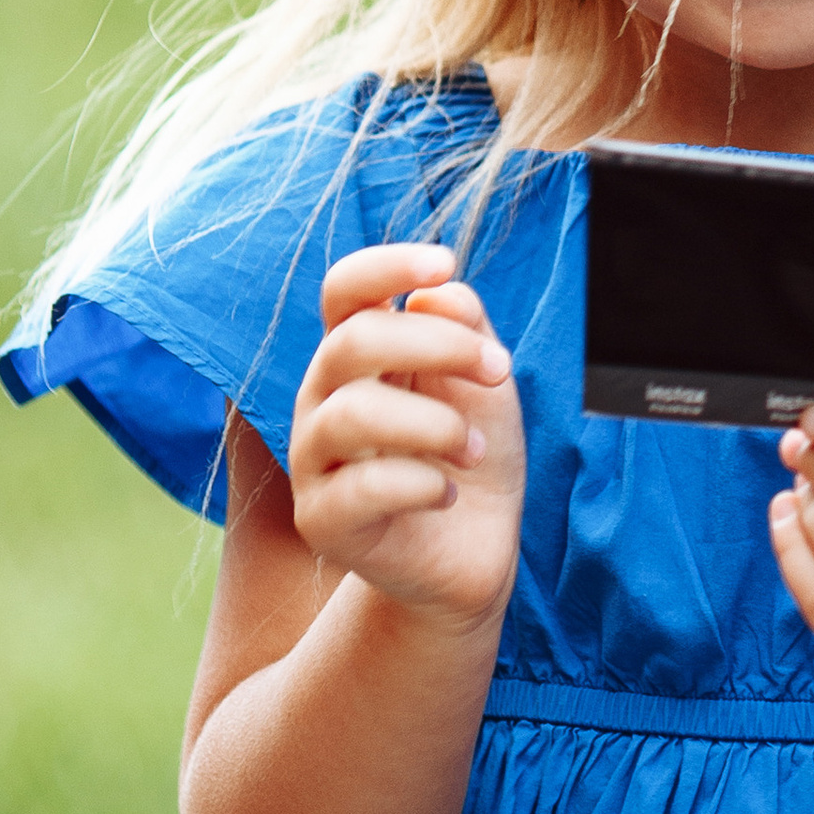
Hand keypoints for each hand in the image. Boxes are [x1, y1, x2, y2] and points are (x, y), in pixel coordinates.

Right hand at [287, 243, 523, 630]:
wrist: (471, 551)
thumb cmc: (470, 454)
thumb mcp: (482, 382)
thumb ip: (464, 329)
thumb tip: (434, 295)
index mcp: (357, 353)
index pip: (343, 290)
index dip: (386, 265)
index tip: (444, 263)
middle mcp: (324, 397)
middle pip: (353, 342)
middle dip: (441, 346)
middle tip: (499, 372)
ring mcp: (314, 459)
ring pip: (352, 414)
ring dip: (435, 424)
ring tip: (472, 448)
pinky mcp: (322, 520)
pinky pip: (363, 487)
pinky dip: (424, 482)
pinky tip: (449, 492)